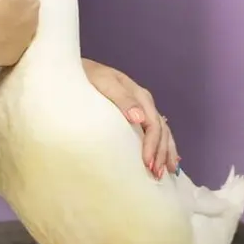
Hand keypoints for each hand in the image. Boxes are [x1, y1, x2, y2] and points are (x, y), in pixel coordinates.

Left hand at [82, 58, 178, 178]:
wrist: (76, 69)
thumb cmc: (88, 76)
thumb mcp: (104, 83)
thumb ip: (122, 99)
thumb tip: (140, 118)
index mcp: (140, 95)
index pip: (153, 125)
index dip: (153, 145)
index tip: (147, 163)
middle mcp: (144, 103)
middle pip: (161, 130)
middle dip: (161, 153)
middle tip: (156, 174)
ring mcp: (142, 108)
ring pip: (163, 132)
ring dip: (166, 152)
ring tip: (167, 172)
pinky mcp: (136, 113)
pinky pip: (156, 131)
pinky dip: (163, 146)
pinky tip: (166, 159)